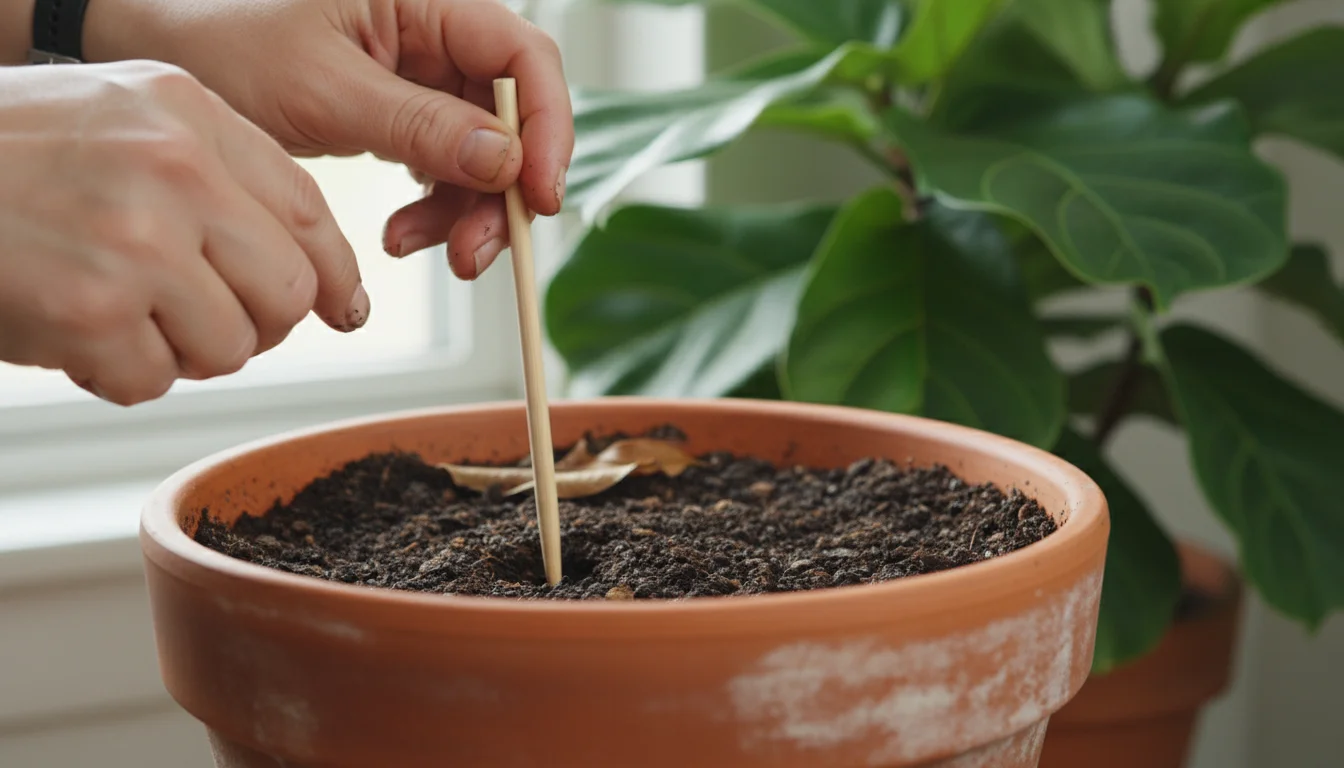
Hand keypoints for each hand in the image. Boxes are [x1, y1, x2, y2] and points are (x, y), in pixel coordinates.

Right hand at [0, 62, 365, 405]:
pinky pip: (154, 379)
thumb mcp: (123, 115)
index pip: (311, 211)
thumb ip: (219, 174)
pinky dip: (119, 373)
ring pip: (230, 346)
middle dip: (258, 325)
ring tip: (124, 317)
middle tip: (207, 322)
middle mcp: (175, 170)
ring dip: (183, 352)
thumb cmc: (7, 149)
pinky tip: (76, 333)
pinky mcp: (89, 310)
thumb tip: (317, 276)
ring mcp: (134, 241)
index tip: (342, 309)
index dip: (335, 275)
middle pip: (286, 292)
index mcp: (191, 115)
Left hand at [85, 0, 574, 280]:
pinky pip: (447, 169)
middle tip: (476, 252)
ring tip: (420, 248)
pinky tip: (402, 235)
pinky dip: (435, 211)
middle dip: (502, 191)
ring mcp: (423, 77)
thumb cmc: (226, 44)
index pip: (524, 56)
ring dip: (466, 212)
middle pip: (513, 116)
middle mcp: (435, 34)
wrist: (166, 58)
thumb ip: (420, 125)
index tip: (538, 196)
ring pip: (486, 153)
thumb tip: (506, 161)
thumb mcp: (324, 89)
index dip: (547, 127)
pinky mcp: (405, 115)